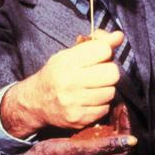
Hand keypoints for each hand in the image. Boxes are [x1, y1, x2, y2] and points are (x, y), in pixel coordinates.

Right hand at [1, 30, 123, 137]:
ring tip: (92, 88)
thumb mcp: (69, 54)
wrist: (35, 102)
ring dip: (105, 89)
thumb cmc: (55, 74)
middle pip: (112, 73)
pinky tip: (88, 101)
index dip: (105, 52)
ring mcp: (74, 102)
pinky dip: (100, 104)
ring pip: (110, 92)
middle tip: (99, 73)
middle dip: (109, 72)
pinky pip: (104, 109)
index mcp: (67, 61)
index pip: (103, 50)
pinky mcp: (78, 119)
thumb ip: (95, 44)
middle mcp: (69, 81)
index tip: (99, 56)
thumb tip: (119, 36)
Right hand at [71, 102, 132, 154]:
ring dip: (112, 122)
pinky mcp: (85, 149)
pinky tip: (101, 113)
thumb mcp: (81, 150)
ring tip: (112, 106)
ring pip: (109, 137)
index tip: (123, 111)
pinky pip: (98, 136)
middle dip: (120, 123)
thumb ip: (105, 145)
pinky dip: (101, 125)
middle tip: (118, 105)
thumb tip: (131, 141)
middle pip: (118, 141)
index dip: (126, 128)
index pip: (124, 148)